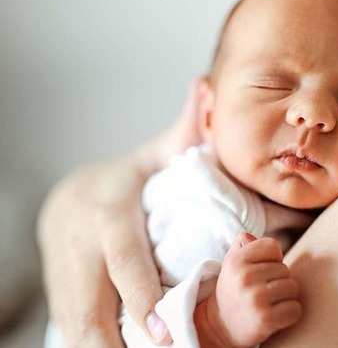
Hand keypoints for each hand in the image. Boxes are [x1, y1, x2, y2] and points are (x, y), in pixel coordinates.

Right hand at [37, 76, 207, 345]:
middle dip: (119, 336)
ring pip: (78, 324)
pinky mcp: (60, 296)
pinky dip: (97, 346)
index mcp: (106, 212)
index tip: (160, 324)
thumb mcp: (152, 156)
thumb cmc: (124, 182)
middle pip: (91, 302)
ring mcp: (65, 275)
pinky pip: (75, 331)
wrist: (68, 201)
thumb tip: (207, 85)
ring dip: (107, 347)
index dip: (138, 290)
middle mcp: (80, 246)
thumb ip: (184, 131)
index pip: (121, 255)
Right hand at [195, 233, 301, 347]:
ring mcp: (255, 299)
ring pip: (293, 287)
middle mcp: (245, 278)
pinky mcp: (265, 319)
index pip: (273, 246)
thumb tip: (248, 237)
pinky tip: (276, 316)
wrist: (220, 328)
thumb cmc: (233, 291)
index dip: (272, 259)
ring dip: (287, 297)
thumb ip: (243, 246)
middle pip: (285, 269)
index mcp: (237, 261)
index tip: (263, 271)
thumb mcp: (232, 265)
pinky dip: (291, 313)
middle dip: (279, 280)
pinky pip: (295, 309)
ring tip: (270, 303)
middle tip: (263, 292)